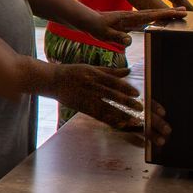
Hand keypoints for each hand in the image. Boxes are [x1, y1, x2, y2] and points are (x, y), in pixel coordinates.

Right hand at [46, 63, 167, 147]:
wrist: (52, 80)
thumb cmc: (73, 72)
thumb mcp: (90, 68)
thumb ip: (110, 71)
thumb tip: (128, 71)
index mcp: (94, 75)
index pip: (112, 82)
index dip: (125, 88)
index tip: (137, 94)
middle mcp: (91, 86)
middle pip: (111, 95)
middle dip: (127, 102)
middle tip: (140, 108)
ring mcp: (86, 97)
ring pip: (106, 107)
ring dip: (121, 114)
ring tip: (134, 120)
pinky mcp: (82, 107)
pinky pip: (97, 115)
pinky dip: (109, 120)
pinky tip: (120, 124)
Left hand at [90, 8, 183, 46]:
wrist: (87, 20)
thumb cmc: (96, 27)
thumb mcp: (105, 34)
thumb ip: (116, 37)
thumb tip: (129, 41)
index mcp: (128, 18)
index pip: (149, 16)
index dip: (163, 15)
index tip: (176, 13)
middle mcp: (132, 15)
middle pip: (154, 12)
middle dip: (169, 12)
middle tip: (185, 11)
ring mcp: (131, 17)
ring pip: (151, 14)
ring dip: (164, 13)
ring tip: (178, 12)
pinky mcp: (129, 20)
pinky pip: (145, 18)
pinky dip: (155, 17)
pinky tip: (160, 20)